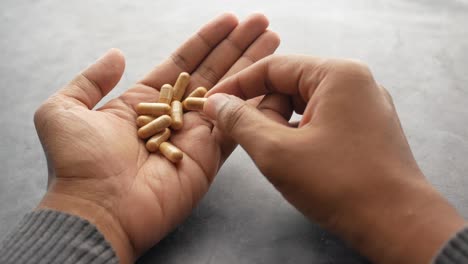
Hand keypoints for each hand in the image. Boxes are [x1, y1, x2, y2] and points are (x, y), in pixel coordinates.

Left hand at [33, 13, 279, 262]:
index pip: (184, 62)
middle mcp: (175, 115)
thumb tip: (116, 54)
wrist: (97, 209)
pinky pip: (238, 124)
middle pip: (214, 72)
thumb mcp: (64, 110)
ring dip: (253, 67)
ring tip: (273, 40)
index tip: (229, 20)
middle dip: (238, 46)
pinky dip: (257, 104)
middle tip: (261, 23)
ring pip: (231, 93)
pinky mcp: (210, 156)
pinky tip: (274, 82)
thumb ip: (91, 80)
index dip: (207, 40)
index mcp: (146, 102)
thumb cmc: (77, 164)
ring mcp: (196, 135)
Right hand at [204, 55, 465, 263]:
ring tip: (280, 159)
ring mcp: (364, 105)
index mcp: (337, 75)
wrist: (396, 224)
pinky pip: (322, 121)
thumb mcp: (276, 151)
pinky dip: (302, 137)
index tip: (212, 103)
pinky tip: (299, 161)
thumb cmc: (337, 184)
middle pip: (289, 87)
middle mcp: (355, 82)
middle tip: (254, 144)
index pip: (273, 68)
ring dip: (282, 130)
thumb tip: (216, 102)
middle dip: (265, 114)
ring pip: (304, 107)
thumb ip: (240, 121)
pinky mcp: (367, 127)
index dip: (237, 86)